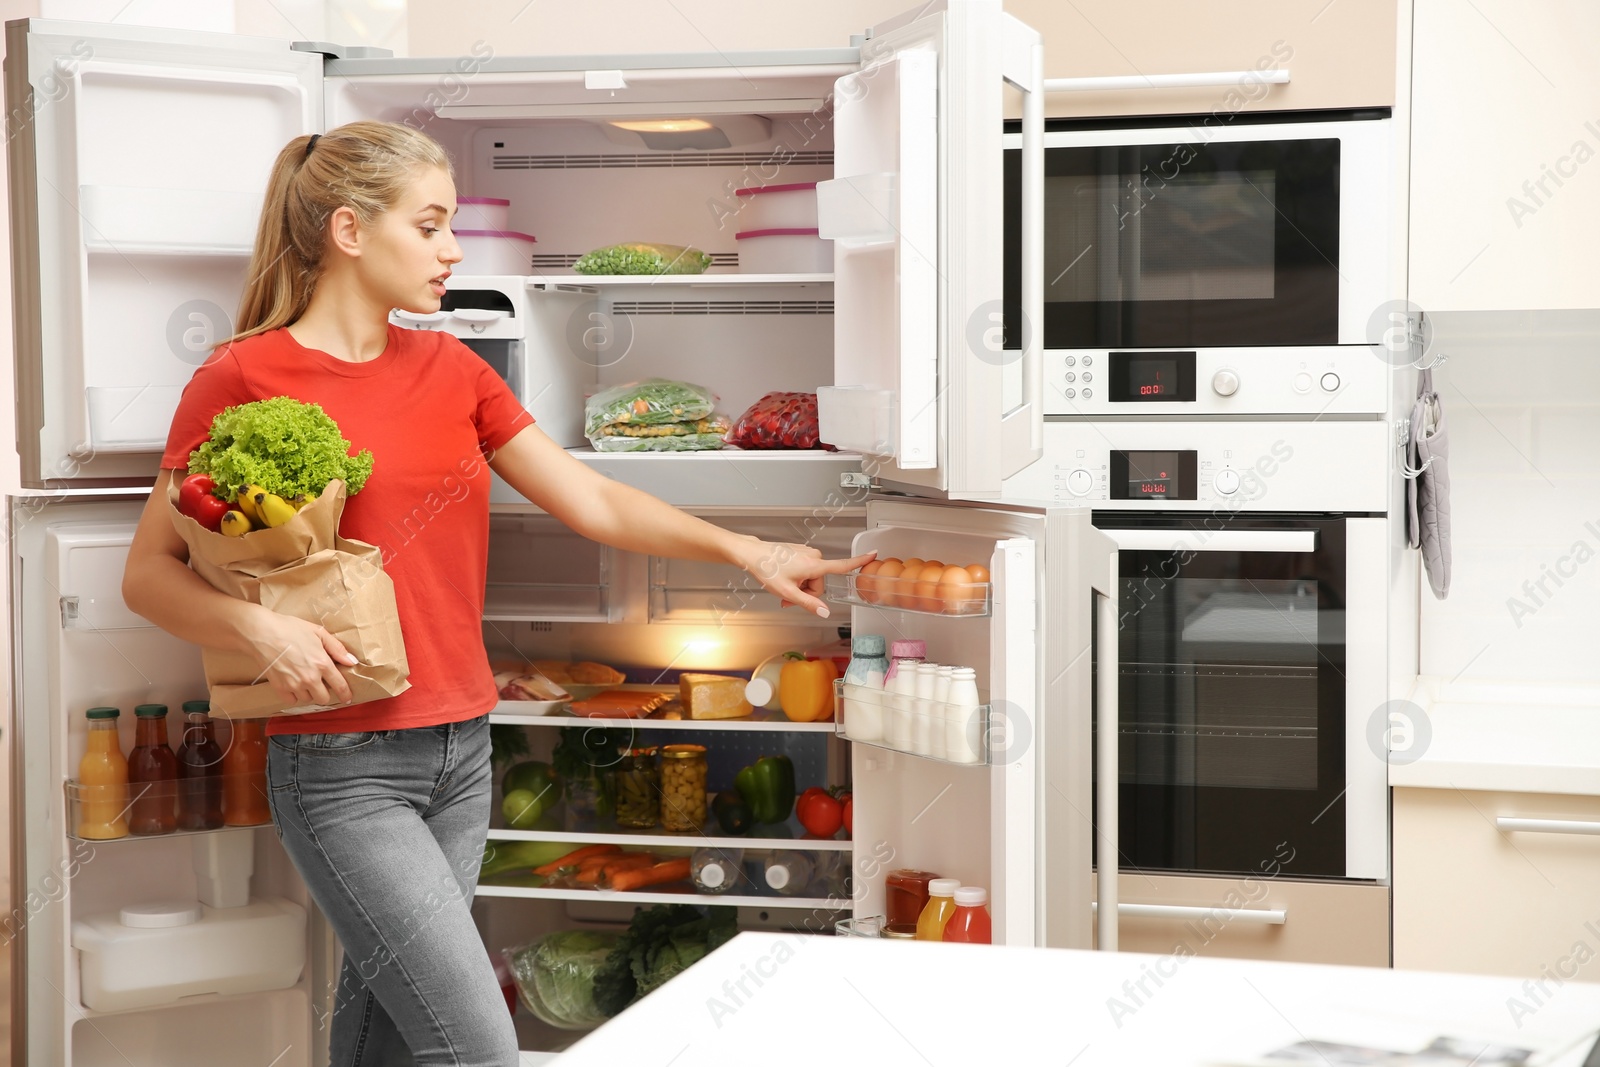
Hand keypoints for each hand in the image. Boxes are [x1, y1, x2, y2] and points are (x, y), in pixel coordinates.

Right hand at [241, 605, 357, 707]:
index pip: (340, 686)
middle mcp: (310, 678)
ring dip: (308, 692)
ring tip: (303, 678)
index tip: (347, 698)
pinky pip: (291, 700)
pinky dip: (294, 695)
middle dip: (325, 692)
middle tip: (320, 682)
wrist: (262, 633)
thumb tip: (352, 661)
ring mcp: (294, 684)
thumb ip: (337, 648)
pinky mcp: (279, 688)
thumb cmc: (290, 629)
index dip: (346, 694)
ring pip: (307, 699)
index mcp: (322, 664)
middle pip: (323, 698)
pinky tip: (292, 683)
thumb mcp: (318, 632)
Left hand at [734, 539, 876, 617]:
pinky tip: (783, 578)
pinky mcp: (799, 552)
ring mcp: (806, 553)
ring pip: (811, 578)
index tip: (873, 554)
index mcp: (814, 565)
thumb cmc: (767, 569)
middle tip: (788, 597)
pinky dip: (795, 578)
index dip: (859, 561)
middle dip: (806, 592)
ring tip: (783, 588)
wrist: (752, 554)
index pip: (842, 565)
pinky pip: (804, 570)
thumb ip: (808, 603)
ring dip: (799, 586)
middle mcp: (813, 556)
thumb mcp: (787, 592)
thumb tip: (825, 611)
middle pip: (819, 583)